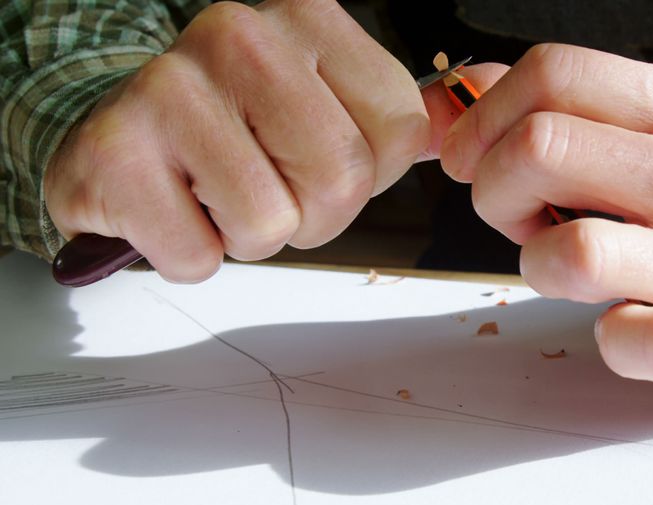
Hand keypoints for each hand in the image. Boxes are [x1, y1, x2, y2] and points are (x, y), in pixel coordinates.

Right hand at [44, 0, 429, 282]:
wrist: (121, 137)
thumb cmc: (236, 130)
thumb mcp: (326, 104)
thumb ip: (395, 119)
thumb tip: (459, 130)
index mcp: (308, 20)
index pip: (401, 130)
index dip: (370, 174)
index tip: (317, 157)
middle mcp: (239, 35)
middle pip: (341, 178)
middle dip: (314, 215)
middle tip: (267, 186)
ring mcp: (168, 87)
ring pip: (270, 221)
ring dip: (251, 236)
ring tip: (216, 193)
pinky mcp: (115, 151)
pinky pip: (199, 254)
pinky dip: (193, 254)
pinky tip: (174, 206)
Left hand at [441, 44, 652, 405]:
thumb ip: (592, 106)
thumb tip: (475, 90)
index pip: (556, 74)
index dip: (487, 117)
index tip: (477, 157)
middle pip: (540, 153)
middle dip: (495, 190)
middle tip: (521, 216)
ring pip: (572, 252)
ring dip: (539, 265)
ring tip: (572, 267)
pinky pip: (635, 342)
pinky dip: (610, 339)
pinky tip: (630, 324)